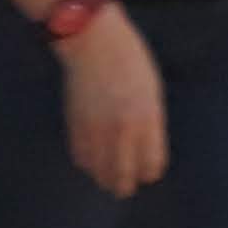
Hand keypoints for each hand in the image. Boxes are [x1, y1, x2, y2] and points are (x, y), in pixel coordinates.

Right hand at [57, 6, 167, 196]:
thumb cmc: (129, 61)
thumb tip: (144, 149)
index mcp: (147, 119)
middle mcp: (122, 130)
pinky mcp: (75, 126)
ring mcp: (96, 130)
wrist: (93, 42)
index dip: (150, 172)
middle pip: (123, 178)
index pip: (151, 165)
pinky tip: (93, 159)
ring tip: (109, 176)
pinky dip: (88, 163)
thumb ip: (150, 122)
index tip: (148, 171)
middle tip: (126, 184)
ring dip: (105, 177)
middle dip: (126, 184)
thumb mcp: (152, 91)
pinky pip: (81, 158)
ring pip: (99, 173)